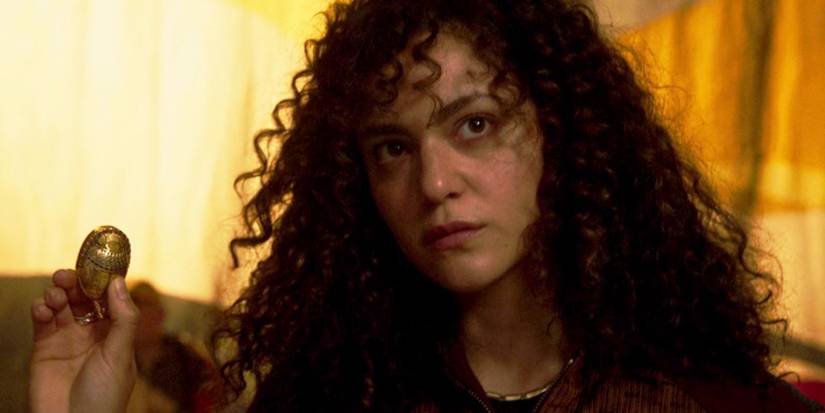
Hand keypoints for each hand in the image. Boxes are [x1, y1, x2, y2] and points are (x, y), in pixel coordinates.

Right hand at [29, 269, 139, 412]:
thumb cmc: (104, 396)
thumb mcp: (120, 355)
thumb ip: (123, 318)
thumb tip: (119, 281)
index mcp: (116, 332)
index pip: (110, 297)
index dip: (103, 279)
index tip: (97, 262)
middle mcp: (92, 332)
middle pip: (83, 296)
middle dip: (76, 282)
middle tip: (68, 275)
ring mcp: (67, 338)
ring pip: (61, 304)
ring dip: (57, 293)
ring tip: (56, 295)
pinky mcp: (44, 347)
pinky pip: (42, 320)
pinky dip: (40, 309)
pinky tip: (43, 309)